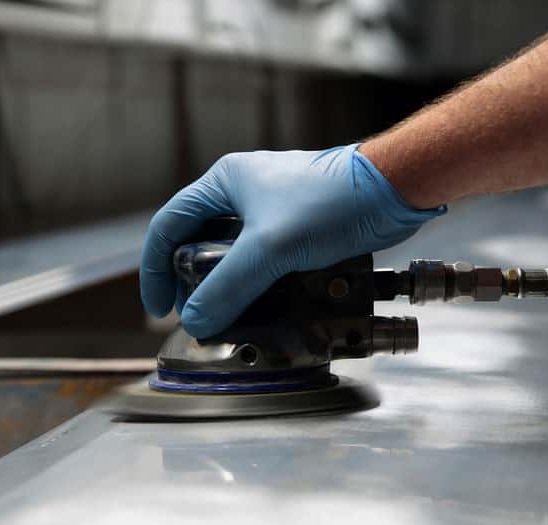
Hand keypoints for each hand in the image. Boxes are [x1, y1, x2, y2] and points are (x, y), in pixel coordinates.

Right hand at [139, 143, 445, 338]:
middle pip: (199, 244)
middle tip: (198, 315)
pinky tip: (266, 308)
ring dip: (230, 288)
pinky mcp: (299, 230)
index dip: (156, 269)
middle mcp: (244, 193)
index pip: (169, 225)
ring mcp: (273, 212)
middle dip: (193, 282)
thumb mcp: (270, 249)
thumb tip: (196, 320)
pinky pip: (266, 263)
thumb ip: (228, 286)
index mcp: (225, 182)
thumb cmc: (333, 201)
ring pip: (235, 256)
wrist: (392, 192)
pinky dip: (260, 287)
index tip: (161, 307)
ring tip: (231, 317)